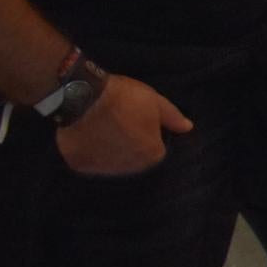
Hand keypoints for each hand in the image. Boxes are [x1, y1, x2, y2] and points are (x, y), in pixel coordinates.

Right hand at [56, 76, 191, 177]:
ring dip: (110, 151)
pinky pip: (89, 161)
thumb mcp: (154, 101)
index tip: (138, 121)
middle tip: (119, 123)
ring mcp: (102, 169)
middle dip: (130, 145)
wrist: (82, 97)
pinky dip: (89, 151)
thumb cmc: (124, 98)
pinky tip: (88, 135)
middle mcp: (129, 168)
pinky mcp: (79, 165)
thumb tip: (187, 128)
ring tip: (103, 128)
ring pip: (111, 161)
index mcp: (151, 155)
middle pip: (133, 158)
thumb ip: (172, 117)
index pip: (155, 150)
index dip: (148, 134)